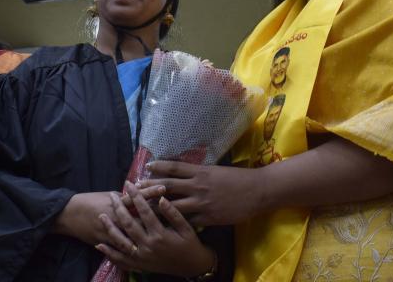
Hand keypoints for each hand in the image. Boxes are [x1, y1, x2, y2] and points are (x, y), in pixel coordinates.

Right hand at [52, 186, 164, 245]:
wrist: (69, 214)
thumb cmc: (90, 201)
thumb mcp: (107, 195)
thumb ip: (123, 198)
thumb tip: (139, 195)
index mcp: (115, 202)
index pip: (136, 196)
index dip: (150, 193)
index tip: (163, 187)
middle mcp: (114, 216)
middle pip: (137, 217)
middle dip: (153, 216)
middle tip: (169, 214)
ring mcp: (110, 231)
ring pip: (130, 235)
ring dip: (145, 236)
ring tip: (160, 236)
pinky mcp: (105, 242)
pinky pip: (120, 248)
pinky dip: (131, 251)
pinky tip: (142, 254)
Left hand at [96, 181, 214, 277]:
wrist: (192, 266)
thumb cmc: (190, 244)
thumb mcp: (186, 227)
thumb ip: (173, 213)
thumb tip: (161, 197)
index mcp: (160, 234)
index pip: (144, 211)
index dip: (136, 197)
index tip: (129, 185)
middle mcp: (148, 245)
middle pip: (128, 224)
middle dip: (119, 208)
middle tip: (112, 196)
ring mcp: (142, 257)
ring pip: (121, 241)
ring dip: (110, 228)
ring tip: (102, 216)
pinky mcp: (139, 265)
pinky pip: (121, 260)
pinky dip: (109, 253)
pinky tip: (99, 245)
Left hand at [137, 161, 261, 226]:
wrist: (258, 191)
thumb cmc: (239, 179)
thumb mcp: (217, 171)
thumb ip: (200, 173)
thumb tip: (186, 172)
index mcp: (200, 172)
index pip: (175, 167)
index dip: (159, 166)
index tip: (146, 166)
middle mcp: (198, 186)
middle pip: (168, 186)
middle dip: (150, 188)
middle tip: (134, 189)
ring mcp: (202, 203)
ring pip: (173, 205)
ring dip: (157, 207)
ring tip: (142, 209)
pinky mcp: (208, 217)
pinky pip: (187, 221)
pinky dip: (176, 222)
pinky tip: (165, 226)